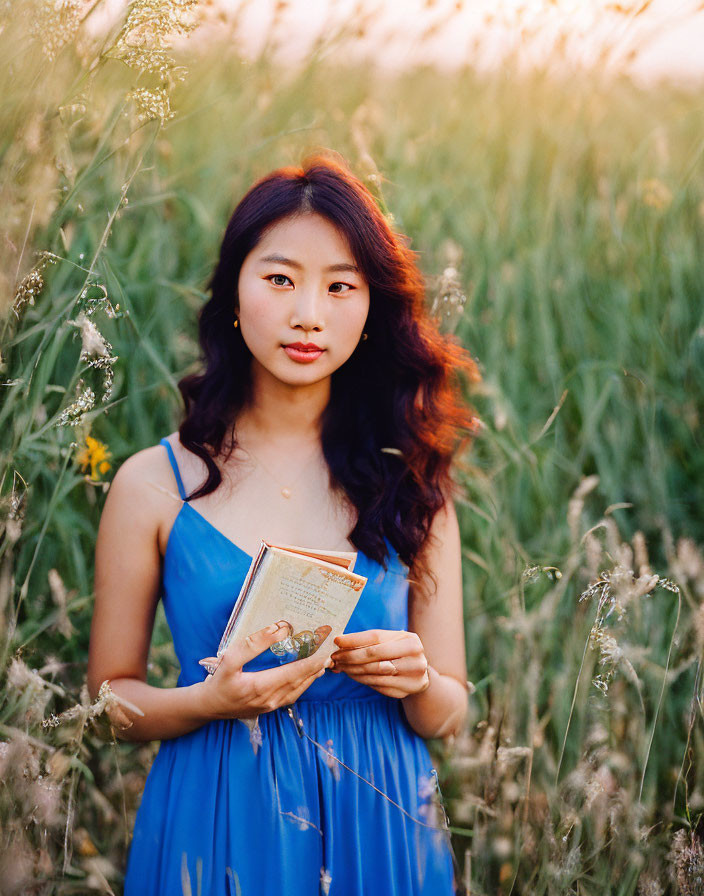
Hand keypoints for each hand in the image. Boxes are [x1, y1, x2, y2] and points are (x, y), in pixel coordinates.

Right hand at [197, 620, 331, 720]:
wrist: (209, 706)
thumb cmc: (219, 681)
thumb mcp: (230, 659)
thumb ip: (254, 644)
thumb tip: (278, 629)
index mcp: (262, 687)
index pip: (296, 672)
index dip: (313, 659)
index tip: (325, 647)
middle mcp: (271, 699)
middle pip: (302, 680)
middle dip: (317, 665)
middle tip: (330, 649)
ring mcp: (272, 705)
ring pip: (300, 689)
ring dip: (313, 675)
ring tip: (325, 660)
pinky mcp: (271, 707)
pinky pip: (294, 694)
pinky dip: (304, 683)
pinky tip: (309, 675)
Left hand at [329, 629, 429, 698]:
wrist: (420, 674)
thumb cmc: (399, 653)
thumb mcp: (391, 642)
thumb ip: (369, 641)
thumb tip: (339, 641)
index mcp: (410, 640)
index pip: (376, 637)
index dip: (354, 639)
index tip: (337, 641)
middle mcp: (414, 656)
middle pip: (374, 654)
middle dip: (350, 656)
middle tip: (335, 657)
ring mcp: (412, 675)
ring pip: (373, 672)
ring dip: (352, 669)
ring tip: (340, 666)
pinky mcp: (406, 690)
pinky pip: (377, 684)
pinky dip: (361, 679)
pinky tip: (352, 674)